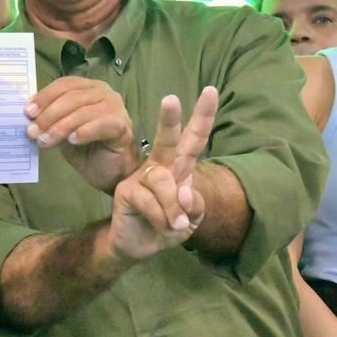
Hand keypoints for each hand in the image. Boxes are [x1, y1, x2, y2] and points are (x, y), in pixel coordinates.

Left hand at [25, 77, 137, 193]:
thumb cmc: (85, 147)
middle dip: (48, 115)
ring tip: (45, 141)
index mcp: (87, 87)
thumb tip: (28, 117)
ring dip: (60, 127)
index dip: (44, 97)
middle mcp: (103, 92)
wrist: (109, 171)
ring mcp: (115, 108)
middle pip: (71, 97)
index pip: (64, 85)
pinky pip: (100, 125)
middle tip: (32, 131)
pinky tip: (71, 141)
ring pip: (82, 112)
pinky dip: (83, 132)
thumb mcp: (62, 130)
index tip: (28, 112)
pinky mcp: (122, 126)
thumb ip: (50, 119)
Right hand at [108, 87, 218, 261]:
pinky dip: (161, 219)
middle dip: (170, 120)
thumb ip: (194, 206)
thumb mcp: (190, 220)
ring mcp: (141, 177)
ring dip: (173, 209)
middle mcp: (160, 166)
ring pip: (164, 183)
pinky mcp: (126, 190)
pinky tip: (162, 227)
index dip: (203, 116)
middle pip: (169, 140)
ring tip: (174, 226)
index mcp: (180, 167)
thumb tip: (184, 193)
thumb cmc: (167, 226)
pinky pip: (150, 202)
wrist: (137, 245)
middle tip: (170, 99)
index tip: (210, 90)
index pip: (195, 139)